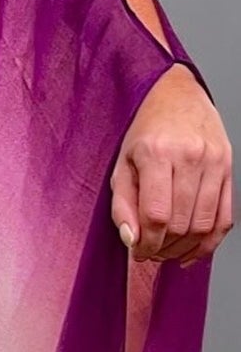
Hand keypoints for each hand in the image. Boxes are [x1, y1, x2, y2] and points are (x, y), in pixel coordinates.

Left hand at [111, 63, 232, 266]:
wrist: (177, 96)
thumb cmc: (144, 132)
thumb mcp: (121, 164)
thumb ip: (122, 204)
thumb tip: (131, 240)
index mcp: (157, 154)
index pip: (156, 215)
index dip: (147, 243)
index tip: (137, 252)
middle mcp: (190, 158)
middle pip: (182, 223)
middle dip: (164, 248)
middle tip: (150, 254)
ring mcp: (215, 164)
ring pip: (205, 224)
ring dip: (185, 248)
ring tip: (166, 252)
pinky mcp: (230, 170)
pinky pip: (225, 218)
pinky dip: (210, 241)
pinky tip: (192, 251)